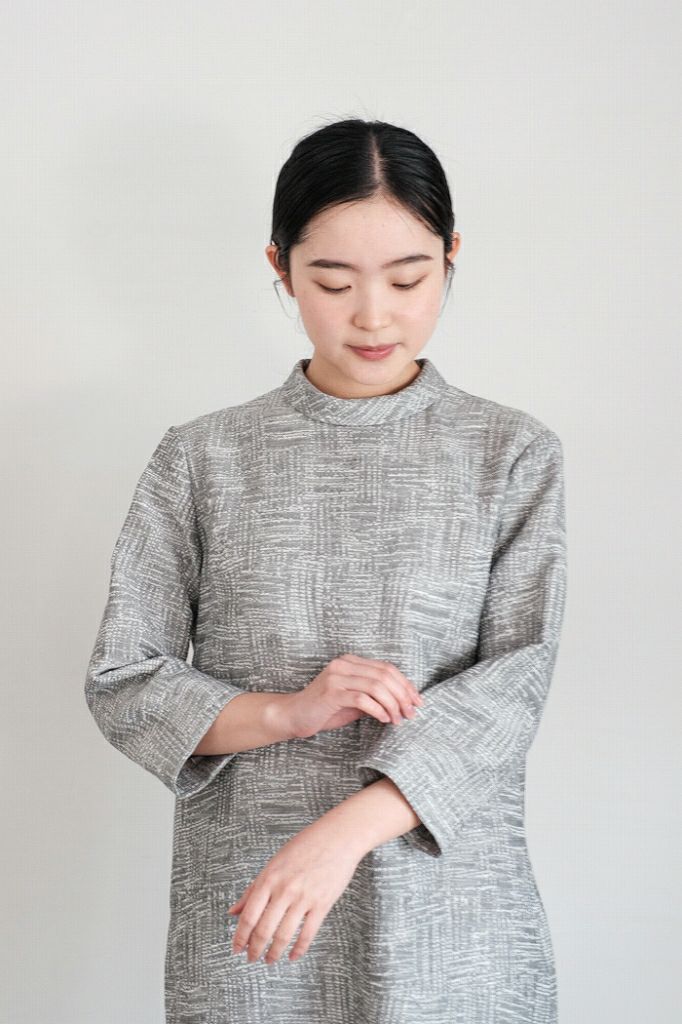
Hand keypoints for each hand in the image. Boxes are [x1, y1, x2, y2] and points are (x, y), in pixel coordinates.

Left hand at [227, 820, 360, 963]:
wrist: (337, 838)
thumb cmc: (305, 846)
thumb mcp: (274, 863)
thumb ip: (253, 889)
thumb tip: (233, 911)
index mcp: (269, 878)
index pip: (249, 915)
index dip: (240, 937)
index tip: (236, 948)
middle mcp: (284, 890)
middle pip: (264, 929)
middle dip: (254, 949)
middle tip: (251, 958)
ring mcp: (304, 898)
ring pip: (283, 935)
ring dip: (274, 953)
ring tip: (270, 960)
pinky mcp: (322, 904)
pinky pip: (307, 934)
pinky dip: (298, 949)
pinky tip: (292, 956)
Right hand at [286, 653, 423, 737]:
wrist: (294, 715)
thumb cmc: (325, 710)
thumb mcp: (354, 700)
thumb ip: (374, 696)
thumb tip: (403, 702)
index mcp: (351, 661)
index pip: (387, 668)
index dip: (406, 684)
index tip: (417, 701)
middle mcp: (344, 664)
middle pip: (385, 675)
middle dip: (402, 695)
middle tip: (411, 713)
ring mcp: (336, 676)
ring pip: (376, 686)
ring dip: (392, 704)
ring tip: (397, 719)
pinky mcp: (331, 692)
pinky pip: (362, 699)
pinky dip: (378, 710)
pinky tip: (383, 719)